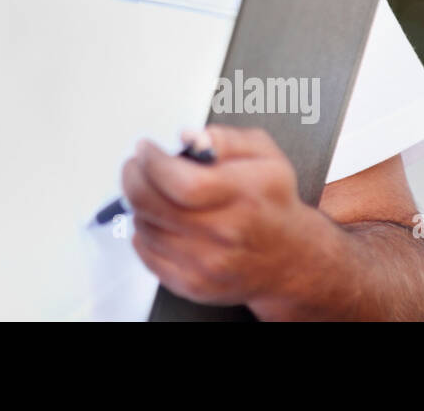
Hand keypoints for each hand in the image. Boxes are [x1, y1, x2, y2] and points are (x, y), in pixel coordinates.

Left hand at [121, 126, 319, 306]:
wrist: (290, 259)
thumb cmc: (272, 202)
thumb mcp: (265, 155)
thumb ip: (226, 139)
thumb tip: (191, 138)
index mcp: (242, 196)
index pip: (182, 183)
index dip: (153, 162)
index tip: (146, 149)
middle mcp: (224, 233)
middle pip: (152, 204)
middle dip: (133, 176)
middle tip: (136, 165)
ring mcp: (206, 264)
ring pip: (144, 227)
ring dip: (140, 204)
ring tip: (155, 193)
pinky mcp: (192, 285)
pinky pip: (146, 254)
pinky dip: (144, 232)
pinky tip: (160, 220)